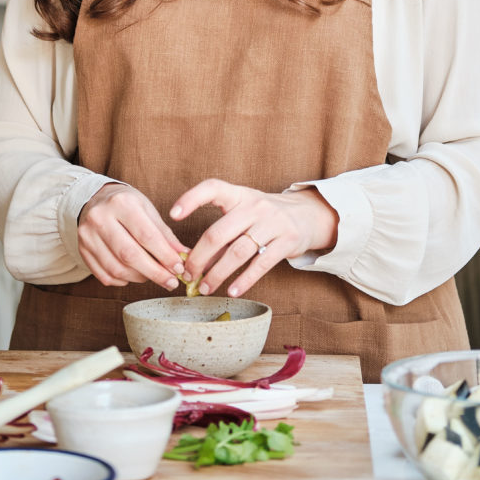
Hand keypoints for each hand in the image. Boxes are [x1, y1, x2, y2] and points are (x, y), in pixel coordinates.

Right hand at [77, 182, 185, 289]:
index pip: (146, 235)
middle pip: (130, 255)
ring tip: (154, 276)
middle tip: (171, 282)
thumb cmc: (126, 204)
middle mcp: (100, 218)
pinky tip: (134, 275)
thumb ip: (164, 233)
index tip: (179, 268)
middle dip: (154, 272)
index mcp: (121, 203)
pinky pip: (105, 276)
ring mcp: (88, 236)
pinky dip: (123, 280)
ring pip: (117, 269)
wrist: (95, 198)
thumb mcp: (147, 209)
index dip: (165, 255)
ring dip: (140, 278)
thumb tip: (182, 255)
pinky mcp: (82, 250)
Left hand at [170, 179, 338, 297]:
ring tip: (204, 288)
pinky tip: (232, 291)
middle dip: (199, 257)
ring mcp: (273, 222)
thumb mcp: (243, 213)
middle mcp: (255, 205)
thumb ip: (221, 233)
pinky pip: (261, 264)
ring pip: (237, 252)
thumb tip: (193, 263)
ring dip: (217, 273)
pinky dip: (244, 280)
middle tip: (187, 275)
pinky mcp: (288, 241)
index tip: (172, 214)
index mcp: (239, 195)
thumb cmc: (263, 216)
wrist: (307, 215)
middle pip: (219, 232)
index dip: (191, 199)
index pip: (212, 188)